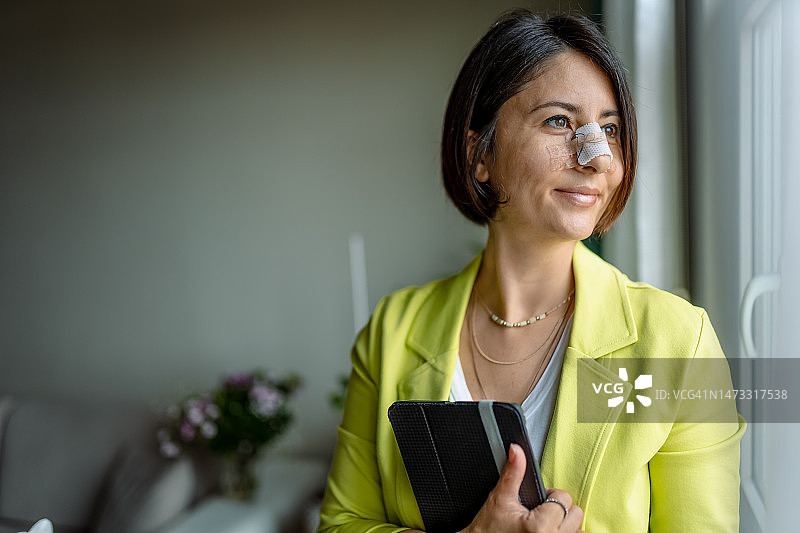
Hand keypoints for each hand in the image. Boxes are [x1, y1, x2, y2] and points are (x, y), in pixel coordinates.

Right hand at [460, 444, 583, 532]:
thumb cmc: (488, 530)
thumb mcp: (500, 499)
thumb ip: (512, 473)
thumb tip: (516, 451)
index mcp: (539, 526)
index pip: (564, 498)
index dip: (549, 495)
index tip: (536, 502)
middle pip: (576, 513)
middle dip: (559, 509)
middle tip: (540, 512)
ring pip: (578, 529)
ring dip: (564, 524)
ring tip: (545, 524)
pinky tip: (549, 531)